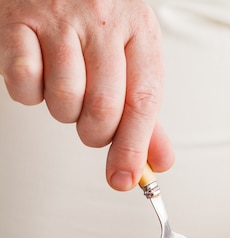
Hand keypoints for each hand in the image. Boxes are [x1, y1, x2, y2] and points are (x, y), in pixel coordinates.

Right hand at [0, 0, 173, 188]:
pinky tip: (40, 72)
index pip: (143, 103)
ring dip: (64, 112)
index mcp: (138, 30)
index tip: (125, 177)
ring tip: (67, 88)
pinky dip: (30, 92)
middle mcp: (102, 21)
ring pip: (64, 100)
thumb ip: (144, 110)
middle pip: (103, 109)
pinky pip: (24, 83)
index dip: (134, 148)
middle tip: (92, 125)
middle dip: (96, 134)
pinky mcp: (19, 21)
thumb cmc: (95, 16)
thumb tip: (158, 161)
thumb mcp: (131, 55)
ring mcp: (58, 19)